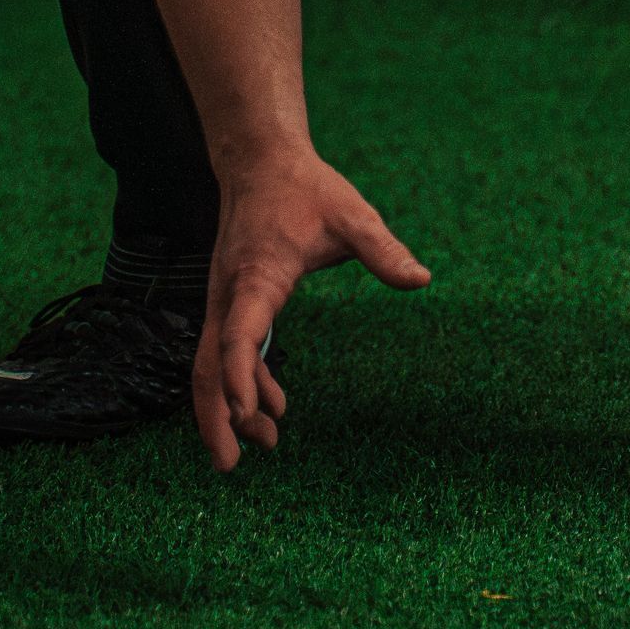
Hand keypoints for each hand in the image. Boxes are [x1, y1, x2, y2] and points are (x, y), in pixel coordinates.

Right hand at [196, 145, 430, 470]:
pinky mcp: (232, 301)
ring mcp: (226, 299)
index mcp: (257, 276)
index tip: (247, 413)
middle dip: (216, 416)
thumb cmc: (306, 188)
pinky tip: (274, 407)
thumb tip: (421, 279)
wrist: (261, 161)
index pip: (240, 333)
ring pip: (211, 364)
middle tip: (231, 467)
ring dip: (228, 408)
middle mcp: (230, 293)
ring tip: (263, 446)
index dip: (241, 374)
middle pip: (208, 364)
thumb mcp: (351, 215)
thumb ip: (382, 249)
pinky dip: (244, 382)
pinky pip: (227, 351)